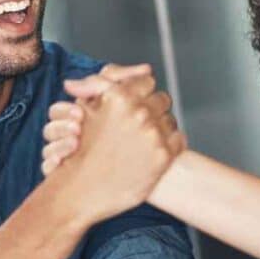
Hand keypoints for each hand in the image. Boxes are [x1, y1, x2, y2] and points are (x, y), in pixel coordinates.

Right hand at [53, 71, 185, 222]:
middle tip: (139, 123)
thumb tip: (145, 68)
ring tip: (143, 140)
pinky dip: (169, 144)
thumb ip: (107, 82)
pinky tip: (151, 152)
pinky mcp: (164, 156)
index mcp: (121, 97)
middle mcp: (139, 113)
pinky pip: (178, 139)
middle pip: (162, 99)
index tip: (135, 102)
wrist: (81, 190)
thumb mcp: (87, 108)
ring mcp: (153, 135)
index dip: (140, 91)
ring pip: (170, 119)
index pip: (147, 80)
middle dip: (152, 108)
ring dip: (160, 126)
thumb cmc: (81, 148)